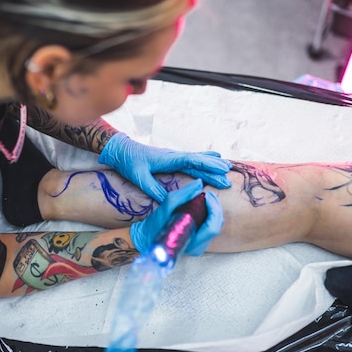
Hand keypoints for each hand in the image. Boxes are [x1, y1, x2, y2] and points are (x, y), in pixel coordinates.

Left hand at [98, 132, 231, 202]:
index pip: (191, 161)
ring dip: (212, 162)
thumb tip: (169, 201)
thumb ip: (154, 189)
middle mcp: (173, 156)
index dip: (207, 165)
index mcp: (168, 159)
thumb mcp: (139, 177)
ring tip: (228, 166)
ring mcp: (174, 156)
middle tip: (229, 174)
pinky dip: (204, 159)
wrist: (122, 150)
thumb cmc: (129, 163)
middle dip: (214, 167)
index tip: (220, 169)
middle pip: (198, 160)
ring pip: (197, 159)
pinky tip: (213, 157)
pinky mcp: (172, 158)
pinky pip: (192, 160)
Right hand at [130, 179, 223, 255]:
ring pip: (215, 225)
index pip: (212, 227)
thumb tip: (199, 183)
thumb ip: (183, 195)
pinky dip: (209, 213)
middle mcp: (198, 247)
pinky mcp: (198, 241)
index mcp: (191, 243)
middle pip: (217, 225)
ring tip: (204, 198)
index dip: (213, 208)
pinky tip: (202, 205)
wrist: (146, 237)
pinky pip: (209, 225)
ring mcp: (199, 245)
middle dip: (215, 207)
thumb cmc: (154, 226)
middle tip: (207, 194)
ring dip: (213, 209)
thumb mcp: (166, 207)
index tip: (206, 194)